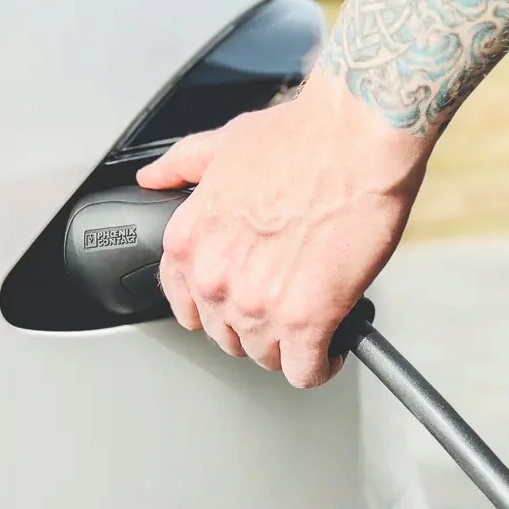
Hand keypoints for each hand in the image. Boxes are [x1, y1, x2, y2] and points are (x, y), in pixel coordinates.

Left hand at [136, 67, 433, 388]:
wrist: (357, 137)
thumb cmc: (302, 137)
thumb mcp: (225, 143)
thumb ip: (182, 166)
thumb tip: (152, 177)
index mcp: (189, 241)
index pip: (186, 306)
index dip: (219, 307)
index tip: (242, 300)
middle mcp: (214, 277)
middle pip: (228, 336)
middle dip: (256, 324)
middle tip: (286, 301)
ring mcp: (256, 303)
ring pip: (266, 356)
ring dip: (289, 344)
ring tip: (313, 319)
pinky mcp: (305, 321)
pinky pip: (306, 372)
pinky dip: (321, 364)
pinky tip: (333, 345)